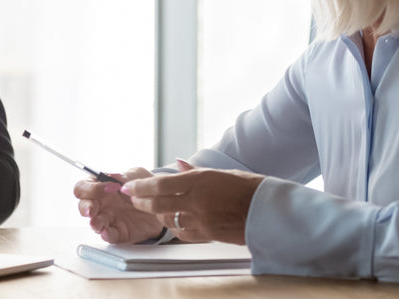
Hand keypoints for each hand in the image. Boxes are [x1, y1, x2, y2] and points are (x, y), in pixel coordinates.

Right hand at [74, 167, 162, 243]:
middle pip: (83, 206)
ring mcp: (108, 219)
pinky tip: (107, 232)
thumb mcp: (137, 176)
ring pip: (94, 222)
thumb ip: (124, 177)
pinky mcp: (118, 232)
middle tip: (92, 209)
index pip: (83, 187)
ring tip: (97, 223)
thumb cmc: (143, 188)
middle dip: (85, 207)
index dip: (90, 188)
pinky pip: (109, 235)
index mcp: (100, 187)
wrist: (161, 204)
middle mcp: (101, 204)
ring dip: (94, 223)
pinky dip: (107, 235)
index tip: (107, 188)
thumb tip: (112, 176)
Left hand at [121, 165, 263, 244]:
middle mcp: (197, 201)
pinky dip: (174, 227)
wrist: (270, 211)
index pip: (160, 185)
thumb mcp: (220, 173)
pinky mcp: (208, 235)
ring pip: (168, 220)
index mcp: (199, 181)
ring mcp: (202, 220)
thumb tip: (177, 164)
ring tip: (150, 208)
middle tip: (132, 197)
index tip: (128, 186)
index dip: (140, 187)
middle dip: (141, 201)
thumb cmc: (248, 187)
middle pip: (157, 204)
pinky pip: (183, 232)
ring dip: (156, 214)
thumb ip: (194, 171)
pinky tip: (172, 221)